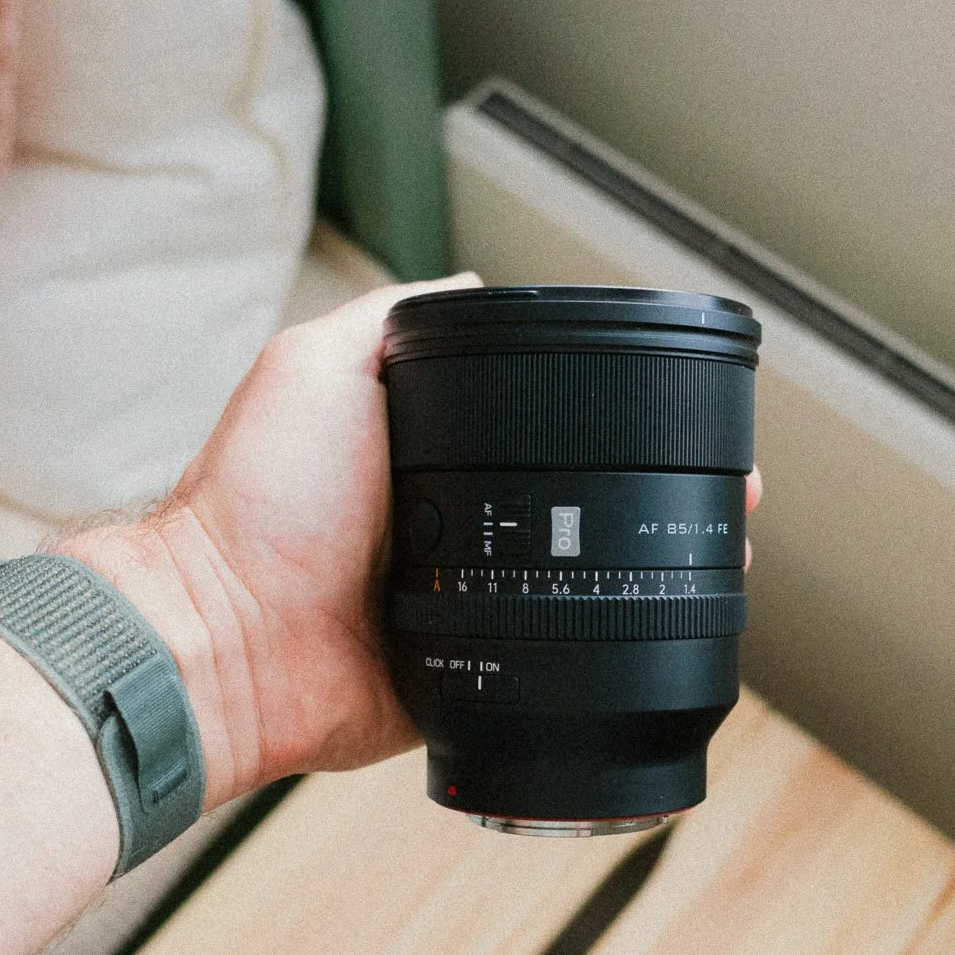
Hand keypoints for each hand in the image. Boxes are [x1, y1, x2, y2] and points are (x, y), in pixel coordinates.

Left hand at [67, 278, 763, 808]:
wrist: (227, 636)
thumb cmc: (254, 501)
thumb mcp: (315, 365)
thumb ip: (392, 320)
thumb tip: (475, 283)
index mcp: (428, 455)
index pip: (542, 430)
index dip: (612, 424)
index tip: (673, 418)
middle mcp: (455, 527)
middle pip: (582, 507)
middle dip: (659, 500)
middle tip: (728, 495)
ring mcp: (468, 604)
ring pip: (586, 588)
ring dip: (655, 575)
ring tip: (724, 556)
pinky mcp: (471, 672)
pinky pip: (554, 666)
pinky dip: (608, 654)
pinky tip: (666, 634)